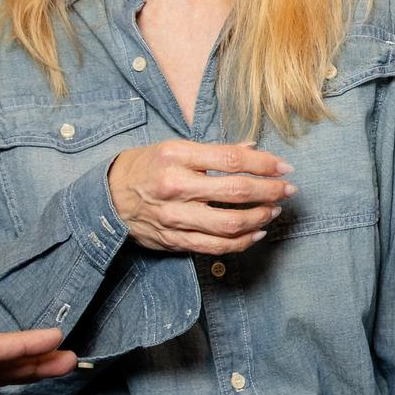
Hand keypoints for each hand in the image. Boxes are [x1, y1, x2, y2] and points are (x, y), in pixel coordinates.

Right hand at [108, 140, 295, 253]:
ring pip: (230, 223)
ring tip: (274, 209)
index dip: (264, 164)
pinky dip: (242, 241)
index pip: (231, 159)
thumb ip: (213, 151)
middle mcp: (176, 187)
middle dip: (270, 190)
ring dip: (260, 216)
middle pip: (236, 191)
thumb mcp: (173, 148)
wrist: (106, 200)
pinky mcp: (175, 240)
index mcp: (176, 157)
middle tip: (289, 189)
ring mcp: (175, 217)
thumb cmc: (144, 168)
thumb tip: (252, 148)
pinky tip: (257, 232)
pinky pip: (216, 246)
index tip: (285, 167)